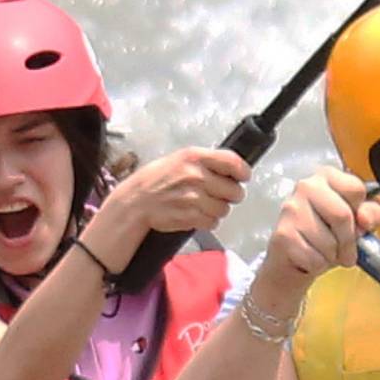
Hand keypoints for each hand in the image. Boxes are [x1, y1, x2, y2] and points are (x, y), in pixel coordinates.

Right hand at [93, 147, 248, 267]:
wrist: (136, 202)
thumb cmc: (157, 179)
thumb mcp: (179, 159)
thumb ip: (205, 162)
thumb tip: (232, 168)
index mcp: (194, 157)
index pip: (233, 162)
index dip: (243, 172)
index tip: (243, 177)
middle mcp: (196, 176)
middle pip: (235, 191)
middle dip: (230, 195)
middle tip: (220, 195)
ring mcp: (194, 198)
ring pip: (225, 209)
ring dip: (218, 209)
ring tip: (203, 205)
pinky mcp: (191, 217)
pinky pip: (213, 222)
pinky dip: (208, 221)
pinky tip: (196, 214)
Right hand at [261, 168, 379, 301]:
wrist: (295, 261)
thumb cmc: (328, 236)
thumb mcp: (358, 222)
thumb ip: (371, 214)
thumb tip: (364, 219)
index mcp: (328, 176)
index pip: (356, 189)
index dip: (362, 213)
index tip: (356, 224)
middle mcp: (307, 185)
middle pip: (343, 215)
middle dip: (349, 241)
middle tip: (345, 250)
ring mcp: (292, 209)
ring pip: (329, 242)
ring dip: (333, 256)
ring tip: (323, 252)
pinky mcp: (282, 234)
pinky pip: (315, 259)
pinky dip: (318, 265)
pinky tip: (309, 257)